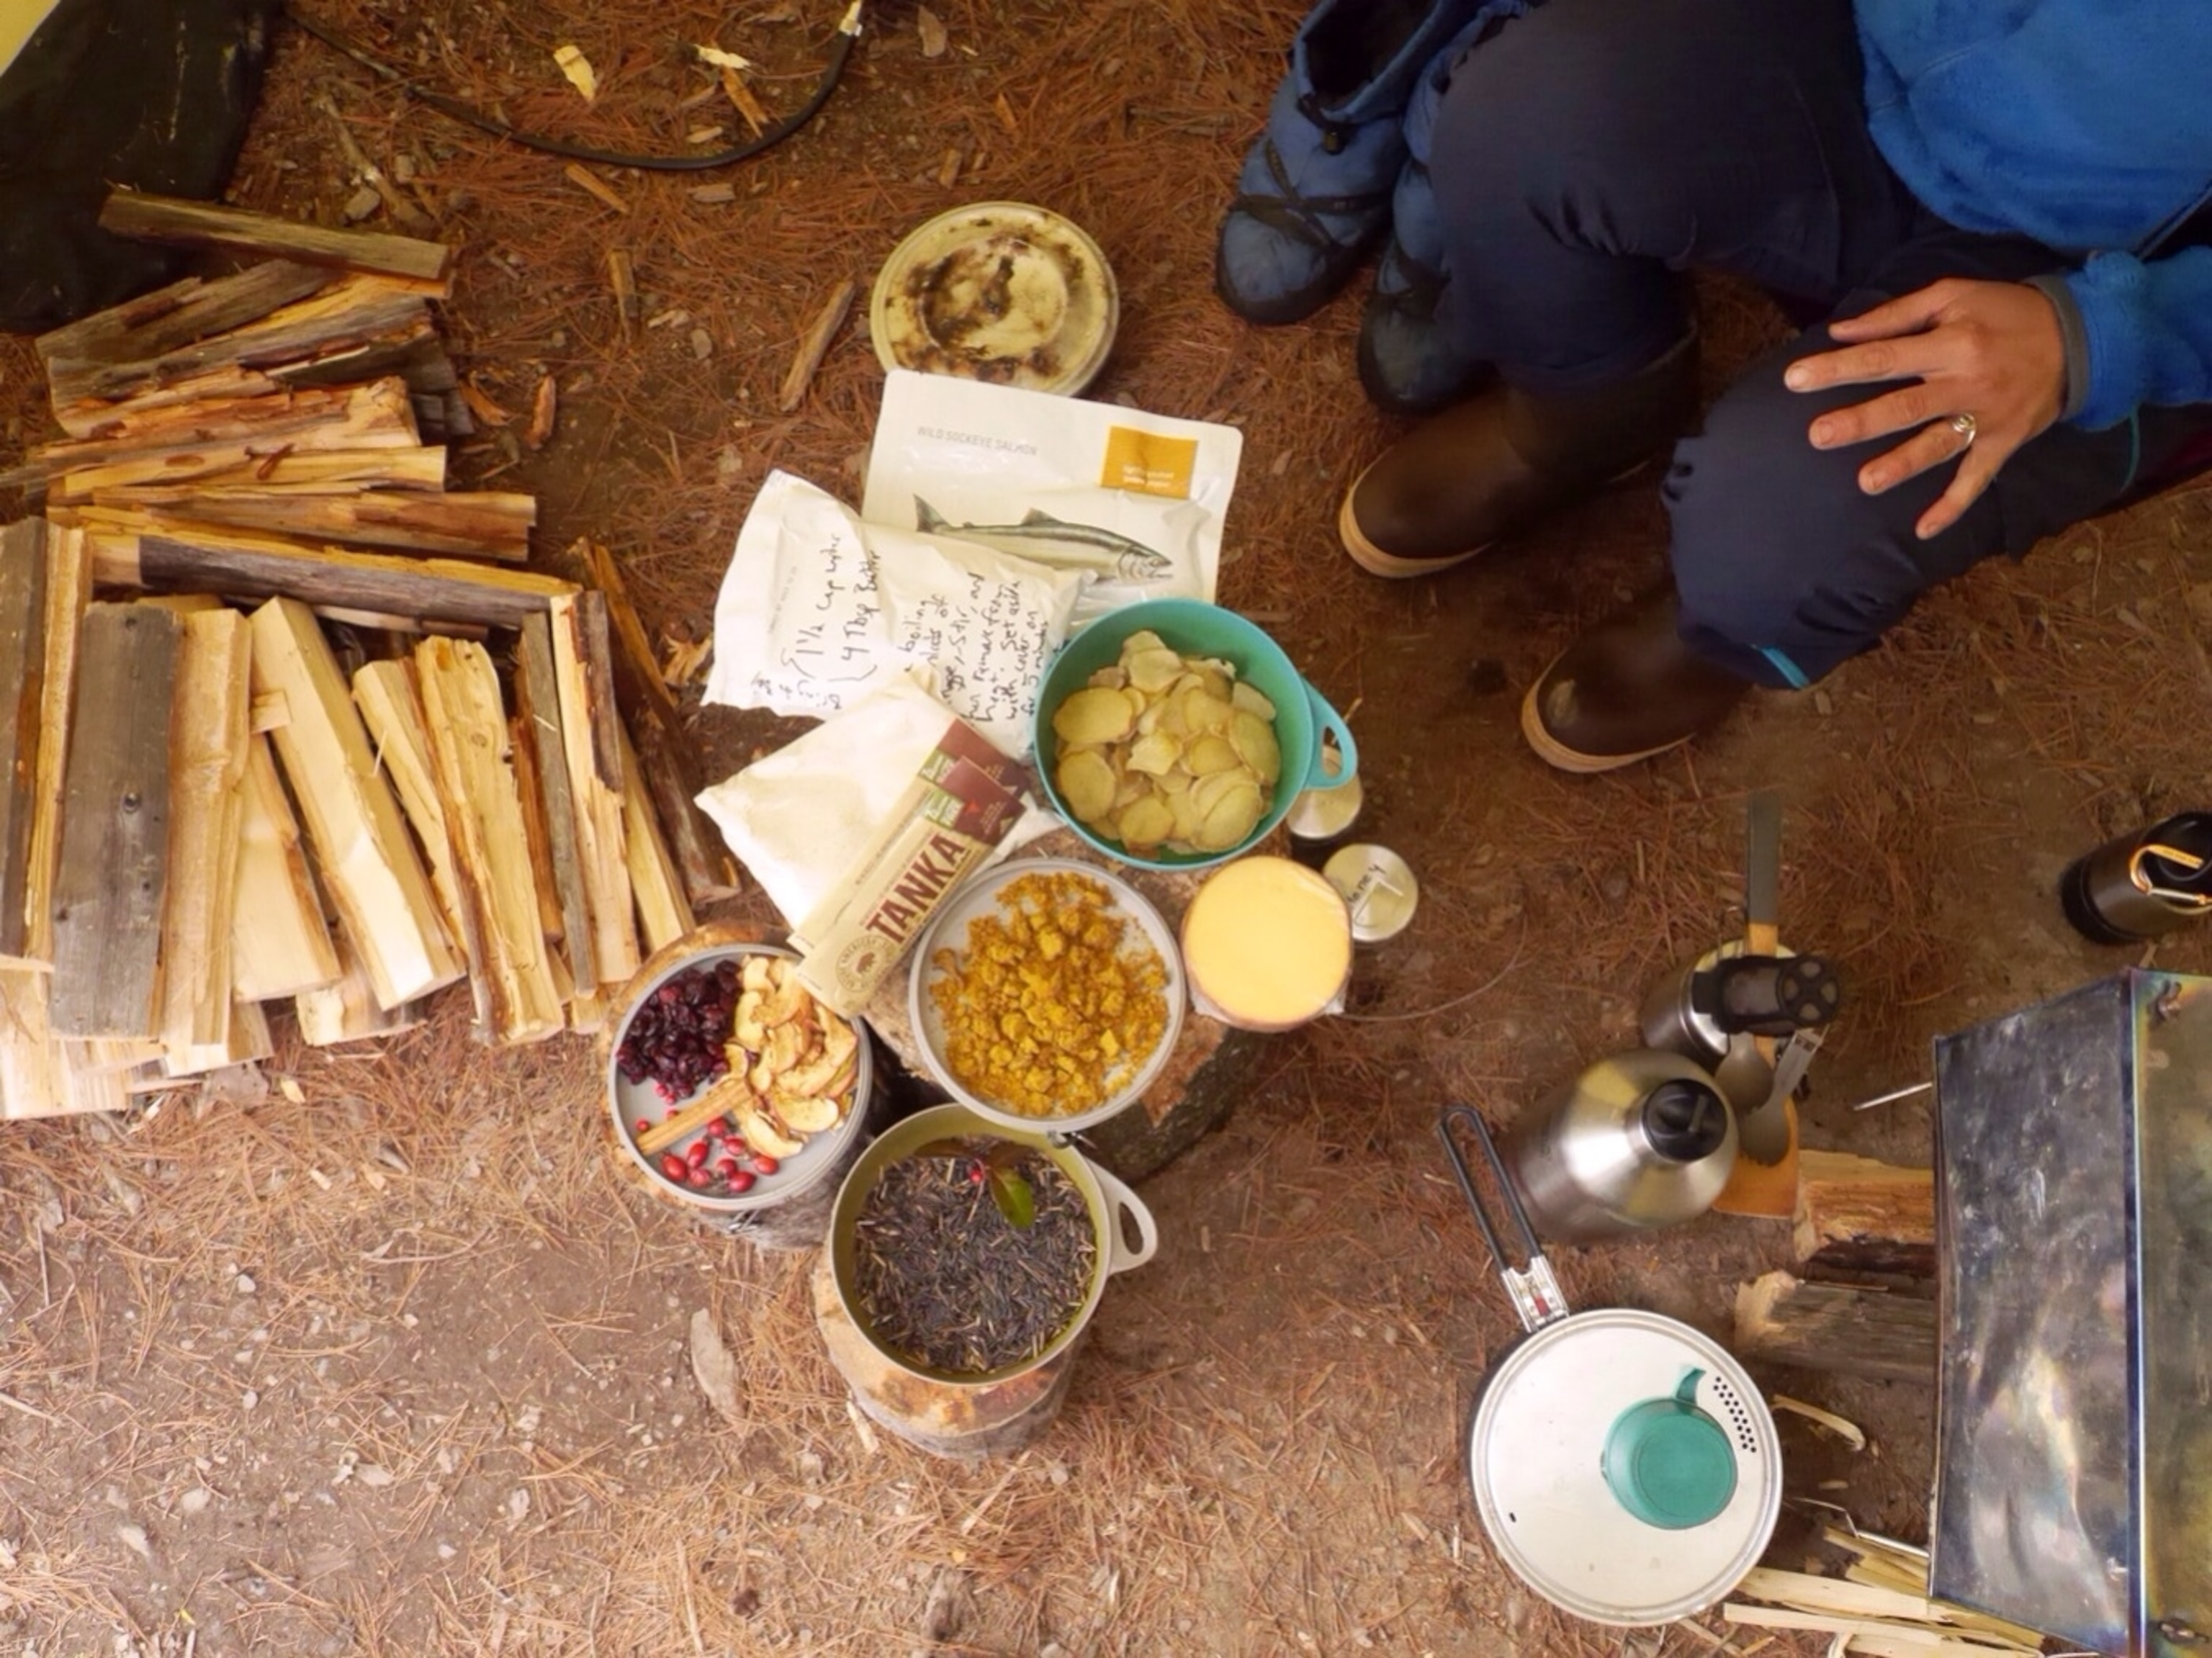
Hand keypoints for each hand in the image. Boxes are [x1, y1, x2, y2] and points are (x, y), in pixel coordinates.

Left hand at [1783, 278, 2066, 539]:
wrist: (2084, 336)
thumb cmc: (2007, 311)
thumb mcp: (1954, 295)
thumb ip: (1896, 315)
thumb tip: (1841, 332)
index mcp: (1951, 343)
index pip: (1884, 357)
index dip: (1839, 368)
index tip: (1795, 379)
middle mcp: (1966, 383)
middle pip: (1906, 406)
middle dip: (1861, 422)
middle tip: (1819, 435)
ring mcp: (1986, 418)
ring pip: (1938, 445)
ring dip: (1903, 465)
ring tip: (1866, 483)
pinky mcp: (2004, 442)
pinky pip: (1977, 479)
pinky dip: (1953, 506)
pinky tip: (1923, 530)